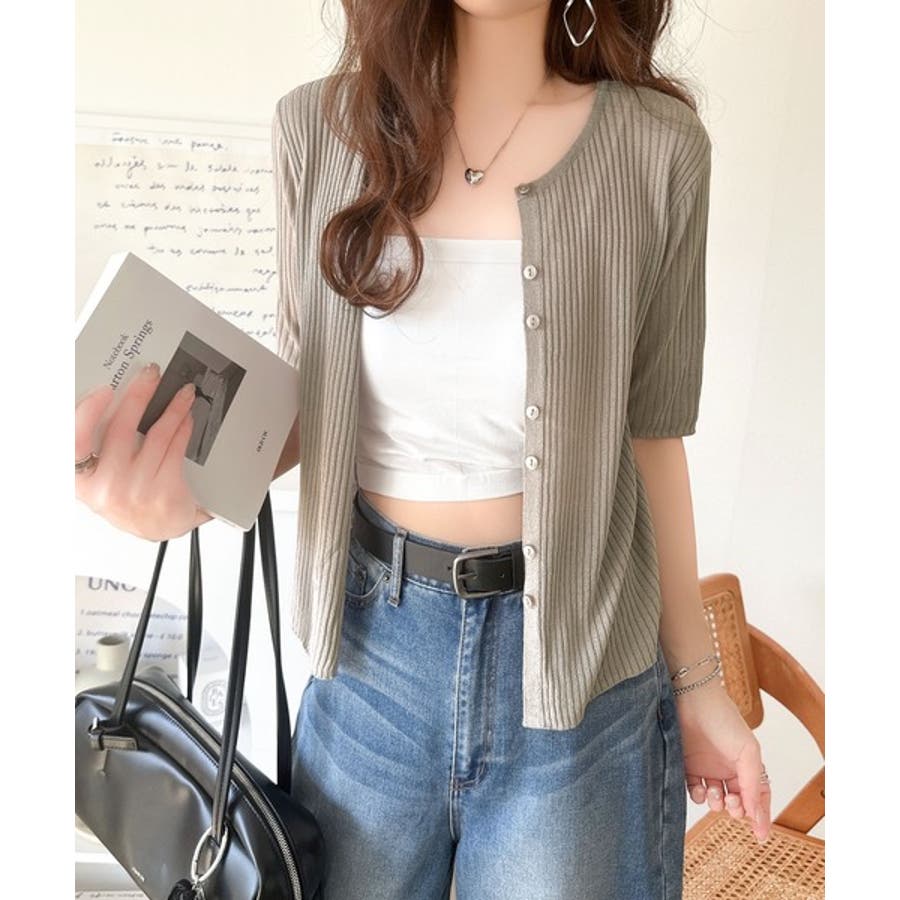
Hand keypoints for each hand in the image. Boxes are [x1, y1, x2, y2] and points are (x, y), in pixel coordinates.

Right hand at [75, 362, 213, 540]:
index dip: (86, 414)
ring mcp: (137, 492)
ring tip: (182, 393)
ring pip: (157, 436)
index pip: (74, 444)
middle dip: (139, 395)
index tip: (103, 391)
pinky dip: (183, 428)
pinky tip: (187, 417)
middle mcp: (107, 488)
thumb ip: (97, 444)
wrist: (158, 526)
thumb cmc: (128, 493)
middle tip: (151, 374)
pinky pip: (176, 449)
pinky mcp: (165, 494)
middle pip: (121, 429)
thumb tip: (109, 398)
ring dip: (173, 408)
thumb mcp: (102, 475)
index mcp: (82, 481)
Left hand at [675, 682, 772, 842]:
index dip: (760, 815)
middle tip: (733, 804)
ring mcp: (707, 768)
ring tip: (716, 793)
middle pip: (736, 801)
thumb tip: (754, 812)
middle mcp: (727, 768)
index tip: (760, 835)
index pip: (758, 796)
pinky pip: (695, 791)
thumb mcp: (748, 751)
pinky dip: (698, 796)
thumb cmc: (723, 720)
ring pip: (716, 799)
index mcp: (747, 765)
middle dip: (737, 809)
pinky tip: (700, 789)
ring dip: (717, 803)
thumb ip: (753, 782)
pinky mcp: (687, 766)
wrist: (692, 699)